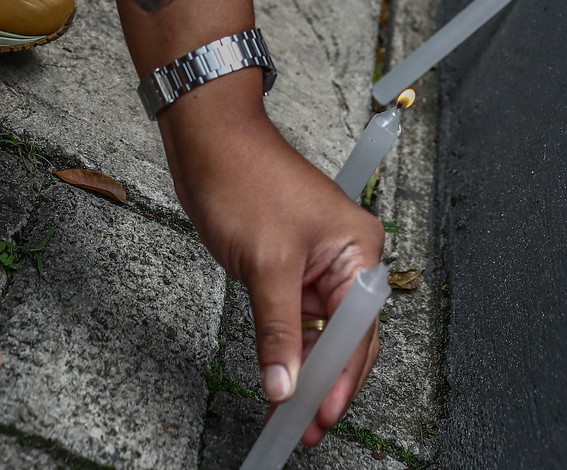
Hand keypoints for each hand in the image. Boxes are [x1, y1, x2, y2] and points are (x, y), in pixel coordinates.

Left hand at [160, 77, 384, 446]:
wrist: (207, 141)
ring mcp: (316, 263)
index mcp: (358, 249)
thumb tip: (284, 383)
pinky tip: (281, 376)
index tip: (321, 413)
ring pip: (320, 331)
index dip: (340, 377)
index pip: (359, 330)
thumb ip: (277, 331)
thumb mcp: (265, 264)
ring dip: (306, 370)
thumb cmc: (244, 178)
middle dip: (327, 382)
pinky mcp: (288, 265)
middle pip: (347, 336)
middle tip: (307, 425)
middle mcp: (345, 258)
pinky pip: (297, 316)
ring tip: (291, 412)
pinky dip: (289, 347)